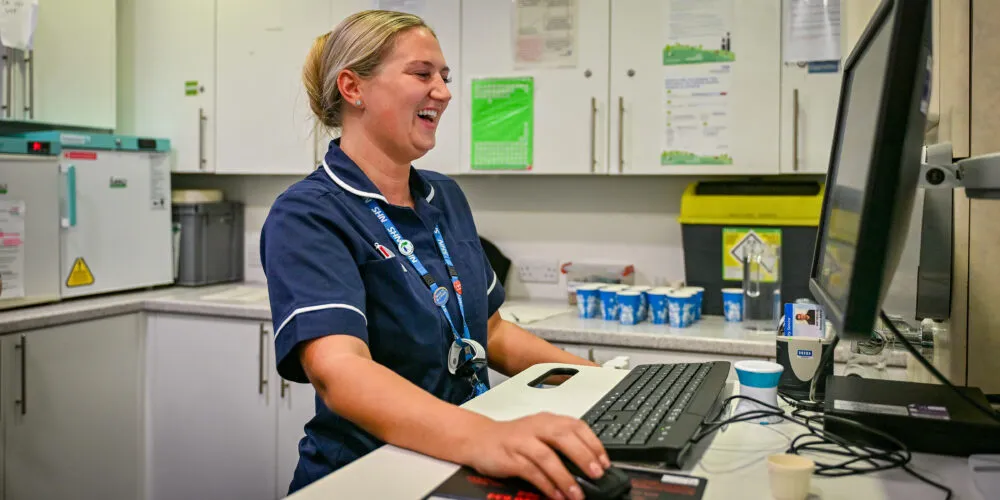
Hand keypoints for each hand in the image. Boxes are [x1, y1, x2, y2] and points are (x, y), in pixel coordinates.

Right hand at [465, 412, 610, 499]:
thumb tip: (590, 466)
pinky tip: (556, 495)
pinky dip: (545, 484)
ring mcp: (522, 441)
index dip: (593, 444)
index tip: (605, 463)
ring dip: (565, 477)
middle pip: (564, 437)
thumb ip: (562, 445)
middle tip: (597, 475)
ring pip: (547, 456)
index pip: (576, 426)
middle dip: (583, 456)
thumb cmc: (513, 439)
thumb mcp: (540, 435)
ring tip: (577, 494)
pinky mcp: (509, 456)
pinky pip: (530, 471)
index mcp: (548, 420)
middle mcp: (536, 427)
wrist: (478, 439)